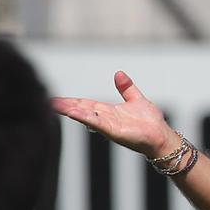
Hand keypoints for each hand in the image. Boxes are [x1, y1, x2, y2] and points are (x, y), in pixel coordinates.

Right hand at [51, 71, 172, 156]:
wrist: (161, 136)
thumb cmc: (150, 122)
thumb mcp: (136, 99)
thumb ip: (126, 88)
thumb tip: (118, 73)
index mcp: (108, 111)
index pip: (86, 104)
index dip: (72, 101)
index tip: (56, 99)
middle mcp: (105, 118)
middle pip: (82, 109)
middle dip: (66, 106)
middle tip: (47, 101)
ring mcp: (108, 125)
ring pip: (86, 116)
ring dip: (70, 110)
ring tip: (54, 105)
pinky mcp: (114, 130)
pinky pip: (97, 122)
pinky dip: (85, 117)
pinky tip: (74, 113)